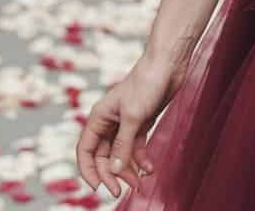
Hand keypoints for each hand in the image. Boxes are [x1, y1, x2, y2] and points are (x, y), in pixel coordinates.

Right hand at [75, 56, 186, 198]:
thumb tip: (114, 170)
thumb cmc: (147, 83)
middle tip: (122, 191)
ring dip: (129, 170)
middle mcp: (110, 122)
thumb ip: (123, 144)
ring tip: (140, 184)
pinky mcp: (142, 122)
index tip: (98, 187)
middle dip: (112, 174)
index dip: (88, 170)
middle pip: (104, 156)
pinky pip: (137, 147)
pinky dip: (142, 159)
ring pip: (121, 154)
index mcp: (99, 118)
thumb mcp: (133, 116)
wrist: (168, 63)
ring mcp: (126, 123)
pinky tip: (150, 168)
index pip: (85, 150)